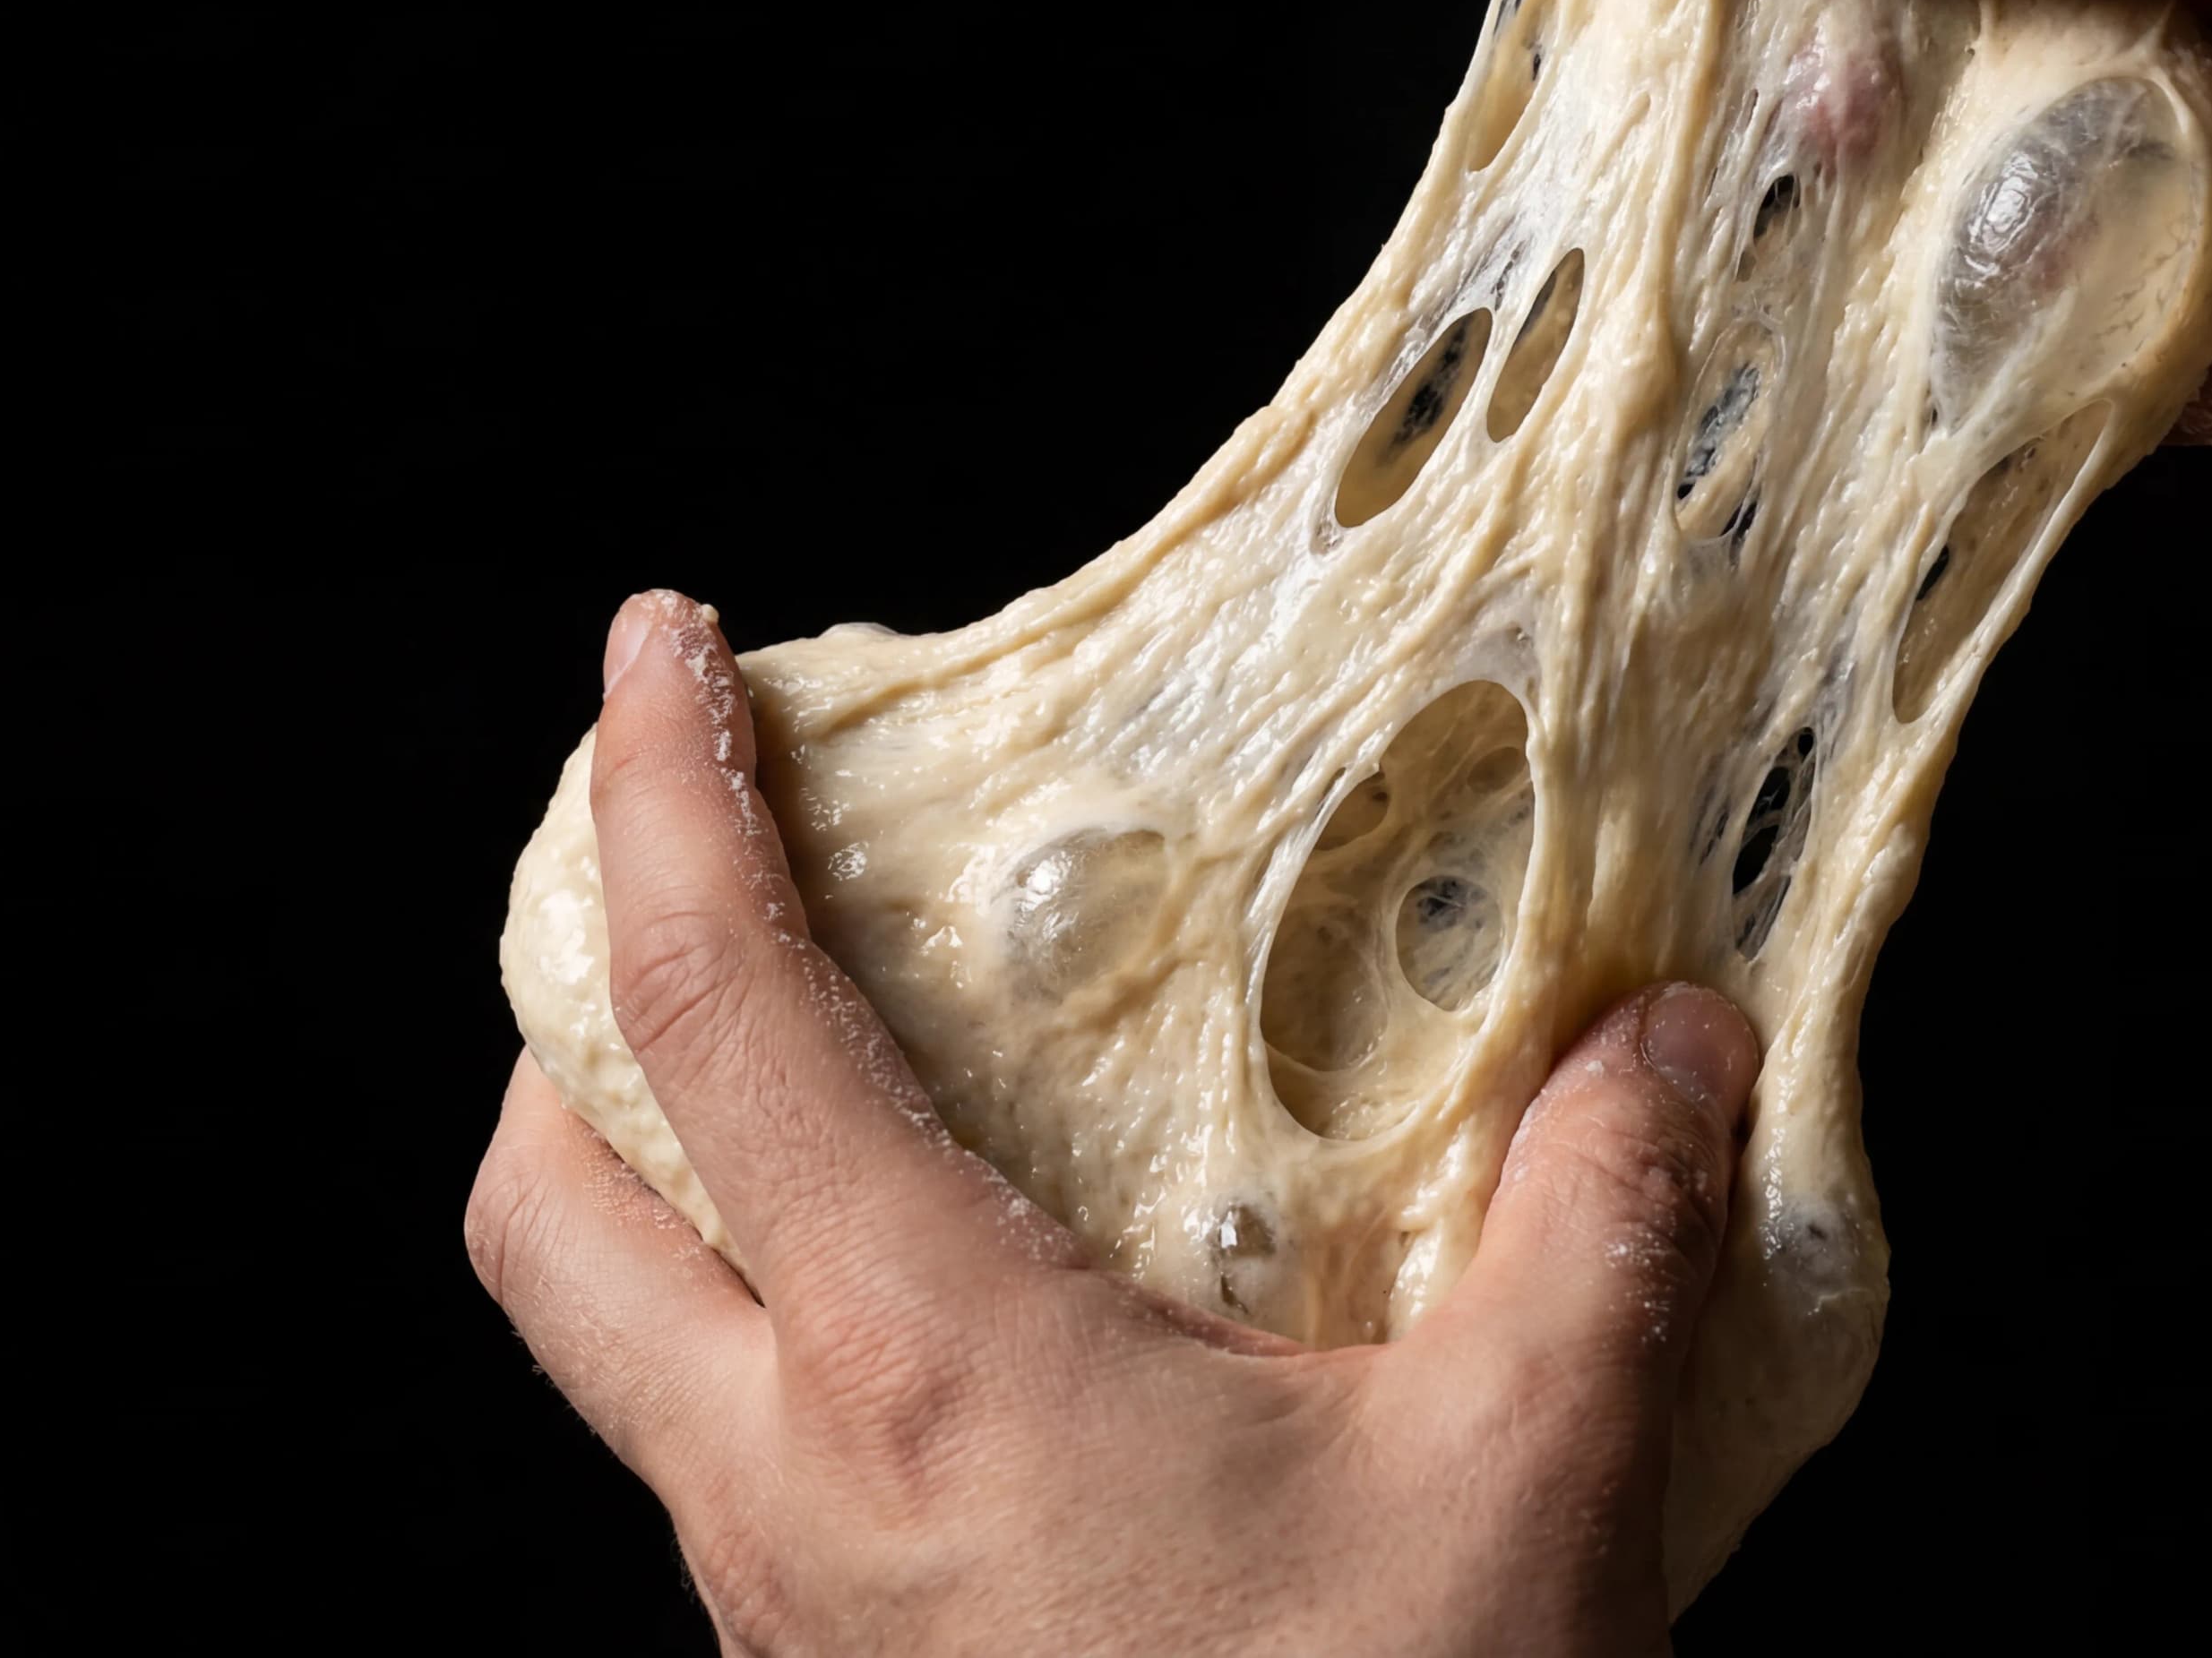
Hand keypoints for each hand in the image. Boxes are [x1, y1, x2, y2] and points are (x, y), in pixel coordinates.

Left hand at [468, 591, 1762, 1653]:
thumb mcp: (1535, 1484)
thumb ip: (1604, 1221)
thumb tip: (1669, 1037)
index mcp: (922, 1379)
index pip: (715, 1018)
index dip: (656, 799)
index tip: (657, 649)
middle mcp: (789, 1498)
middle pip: (542, 1214)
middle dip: (572, 1022)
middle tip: (697, 903)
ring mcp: (790, 1620)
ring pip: (617, 1363)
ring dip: (671, 1198)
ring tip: (839, 1100)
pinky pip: (730, 1476)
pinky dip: (780, 1341)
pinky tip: (970, 1337)